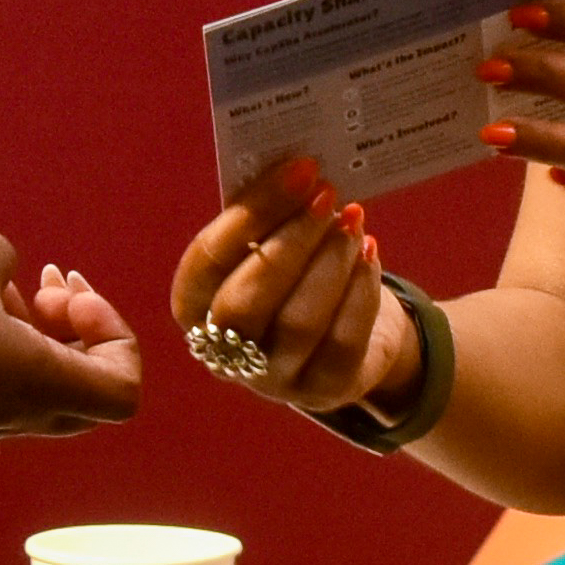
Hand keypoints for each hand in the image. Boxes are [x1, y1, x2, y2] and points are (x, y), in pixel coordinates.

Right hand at [0, 234, 140, 449]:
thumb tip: (4, 270)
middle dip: (76, 327)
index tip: (64, 296)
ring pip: (38, 380)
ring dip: (29, 328)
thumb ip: (0, 255)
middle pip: (86, 384)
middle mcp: (23, 414)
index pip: (124, 383)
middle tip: (45, 287)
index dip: (112, 331)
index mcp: (46, 384)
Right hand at [163, 162, 405, 418]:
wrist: (345, 335)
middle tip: (326, 196)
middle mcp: (223, 353)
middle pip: (244, 302)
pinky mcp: (323, 391)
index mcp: (194, 307)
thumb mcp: (267, 249)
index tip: (297, 172)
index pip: (206, 262)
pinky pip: (343, 343)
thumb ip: (267, 220)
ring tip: (352, 221)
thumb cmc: (292, 277)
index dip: (249, 214)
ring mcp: (272, 379)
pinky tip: (369, 254)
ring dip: (329, 263)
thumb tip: (299, 173)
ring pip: (297, 324)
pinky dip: (360, 293)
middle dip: (289, 242)